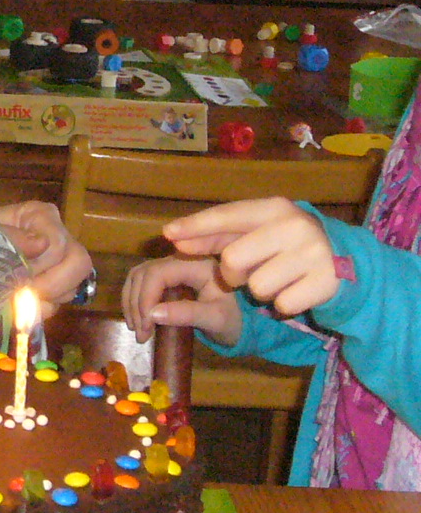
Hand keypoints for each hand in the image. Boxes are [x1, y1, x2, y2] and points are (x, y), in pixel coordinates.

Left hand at [0, 200, 93, 317]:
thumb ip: (10, 236)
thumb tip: (41, 243)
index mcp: (41, 216)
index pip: (58, 243)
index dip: (39, 264)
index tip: (14, 274)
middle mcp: (58, 236)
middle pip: (79, 263)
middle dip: (51, 284)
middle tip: (23, 294)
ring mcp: (60, 263)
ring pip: (73, 285)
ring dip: (45, 298)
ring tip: (17, 298)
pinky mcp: (54, 286)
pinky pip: (61, 302)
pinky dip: (41, 309)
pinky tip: (20, 306)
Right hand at [122, 255, 242, 344]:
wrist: (242, 320)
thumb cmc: (233, 319)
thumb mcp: (215, 319)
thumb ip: (187, 314)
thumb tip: (152, 314)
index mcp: (197, 264)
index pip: (158, 273)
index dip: (145, 298)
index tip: (146, 326)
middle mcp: (181, 258)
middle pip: (143, 273)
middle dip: (137, 304)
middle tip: (141, 333)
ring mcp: (172, 265)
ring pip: (137, 276)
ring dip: (131, 302)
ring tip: (137, 328)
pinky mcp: (166, 275)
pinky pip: (140, 282)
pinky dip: (133, 300)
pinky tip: (137, 319)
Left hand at [164, 197, 340, 317]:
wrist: (344, 261)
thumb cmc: (285, 245)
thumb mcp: (256, 233)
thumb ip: (215, 236)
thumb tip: (173, 238)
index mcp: (274, 208)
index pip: (227, 215)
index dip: (196, 226)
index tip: (168, 234)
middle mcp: (295, 226)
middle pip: (233, 259)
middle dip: (233, 273)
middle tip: (251, 270)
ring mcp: (313, 254)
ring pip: (257, 287)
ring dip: (260, 290)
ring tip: (278, 278)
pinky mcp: (326, 282)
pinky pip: (282, 304)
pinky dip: (283, 304)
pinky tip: (295, 290)